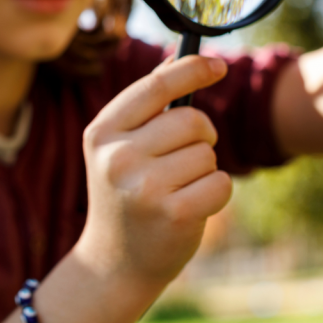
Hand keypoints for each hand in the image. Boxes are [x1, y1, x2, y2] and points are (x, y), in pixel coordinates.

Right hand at [76, 55, 232, 290]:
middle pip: (192, 120)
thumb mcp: (119, 148)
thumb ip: (146, 108)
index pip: (155, 86)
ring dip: (204, 169)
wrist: (114, 262)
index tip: (219, 66)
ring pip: (207, 153)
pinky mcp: (173, 214)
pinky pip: (221, 183)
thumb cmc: (126, 194)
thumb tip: (181, 60)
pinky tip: (191, 207)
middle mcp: (118, 157)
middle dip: (201, 136)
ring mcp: (144, 187)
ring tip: (177, 189)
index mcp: (102, 132)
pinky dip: (216, 193)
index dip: (192, 69)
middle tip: (185, 158)